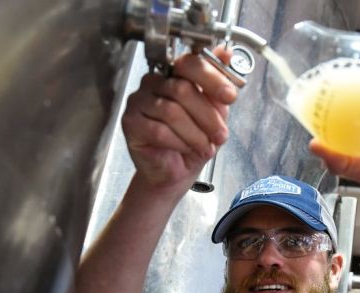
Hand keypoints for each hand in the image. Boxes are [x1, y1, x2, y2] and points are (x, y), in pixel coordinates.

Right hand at [121, 47, 236, 196]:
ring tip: (204, 147)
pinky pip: (157, 130)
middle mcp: (153, 82)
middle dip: (207, 116)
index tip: (230, 96)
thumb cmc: (192, 140)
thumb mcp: (214, 111)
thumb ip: (218, 84)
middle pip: (182, 89)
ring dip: (195, 133)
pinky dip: (178, 142)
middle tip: (220, 135)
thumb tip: (226, 53)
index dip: (212, 78)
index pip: (190, 63)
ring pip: (171, 112)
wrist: (176, 171)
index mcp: (173, 74)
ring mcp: (138, 101)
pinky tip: (185, 148)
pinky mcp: (130, 123)